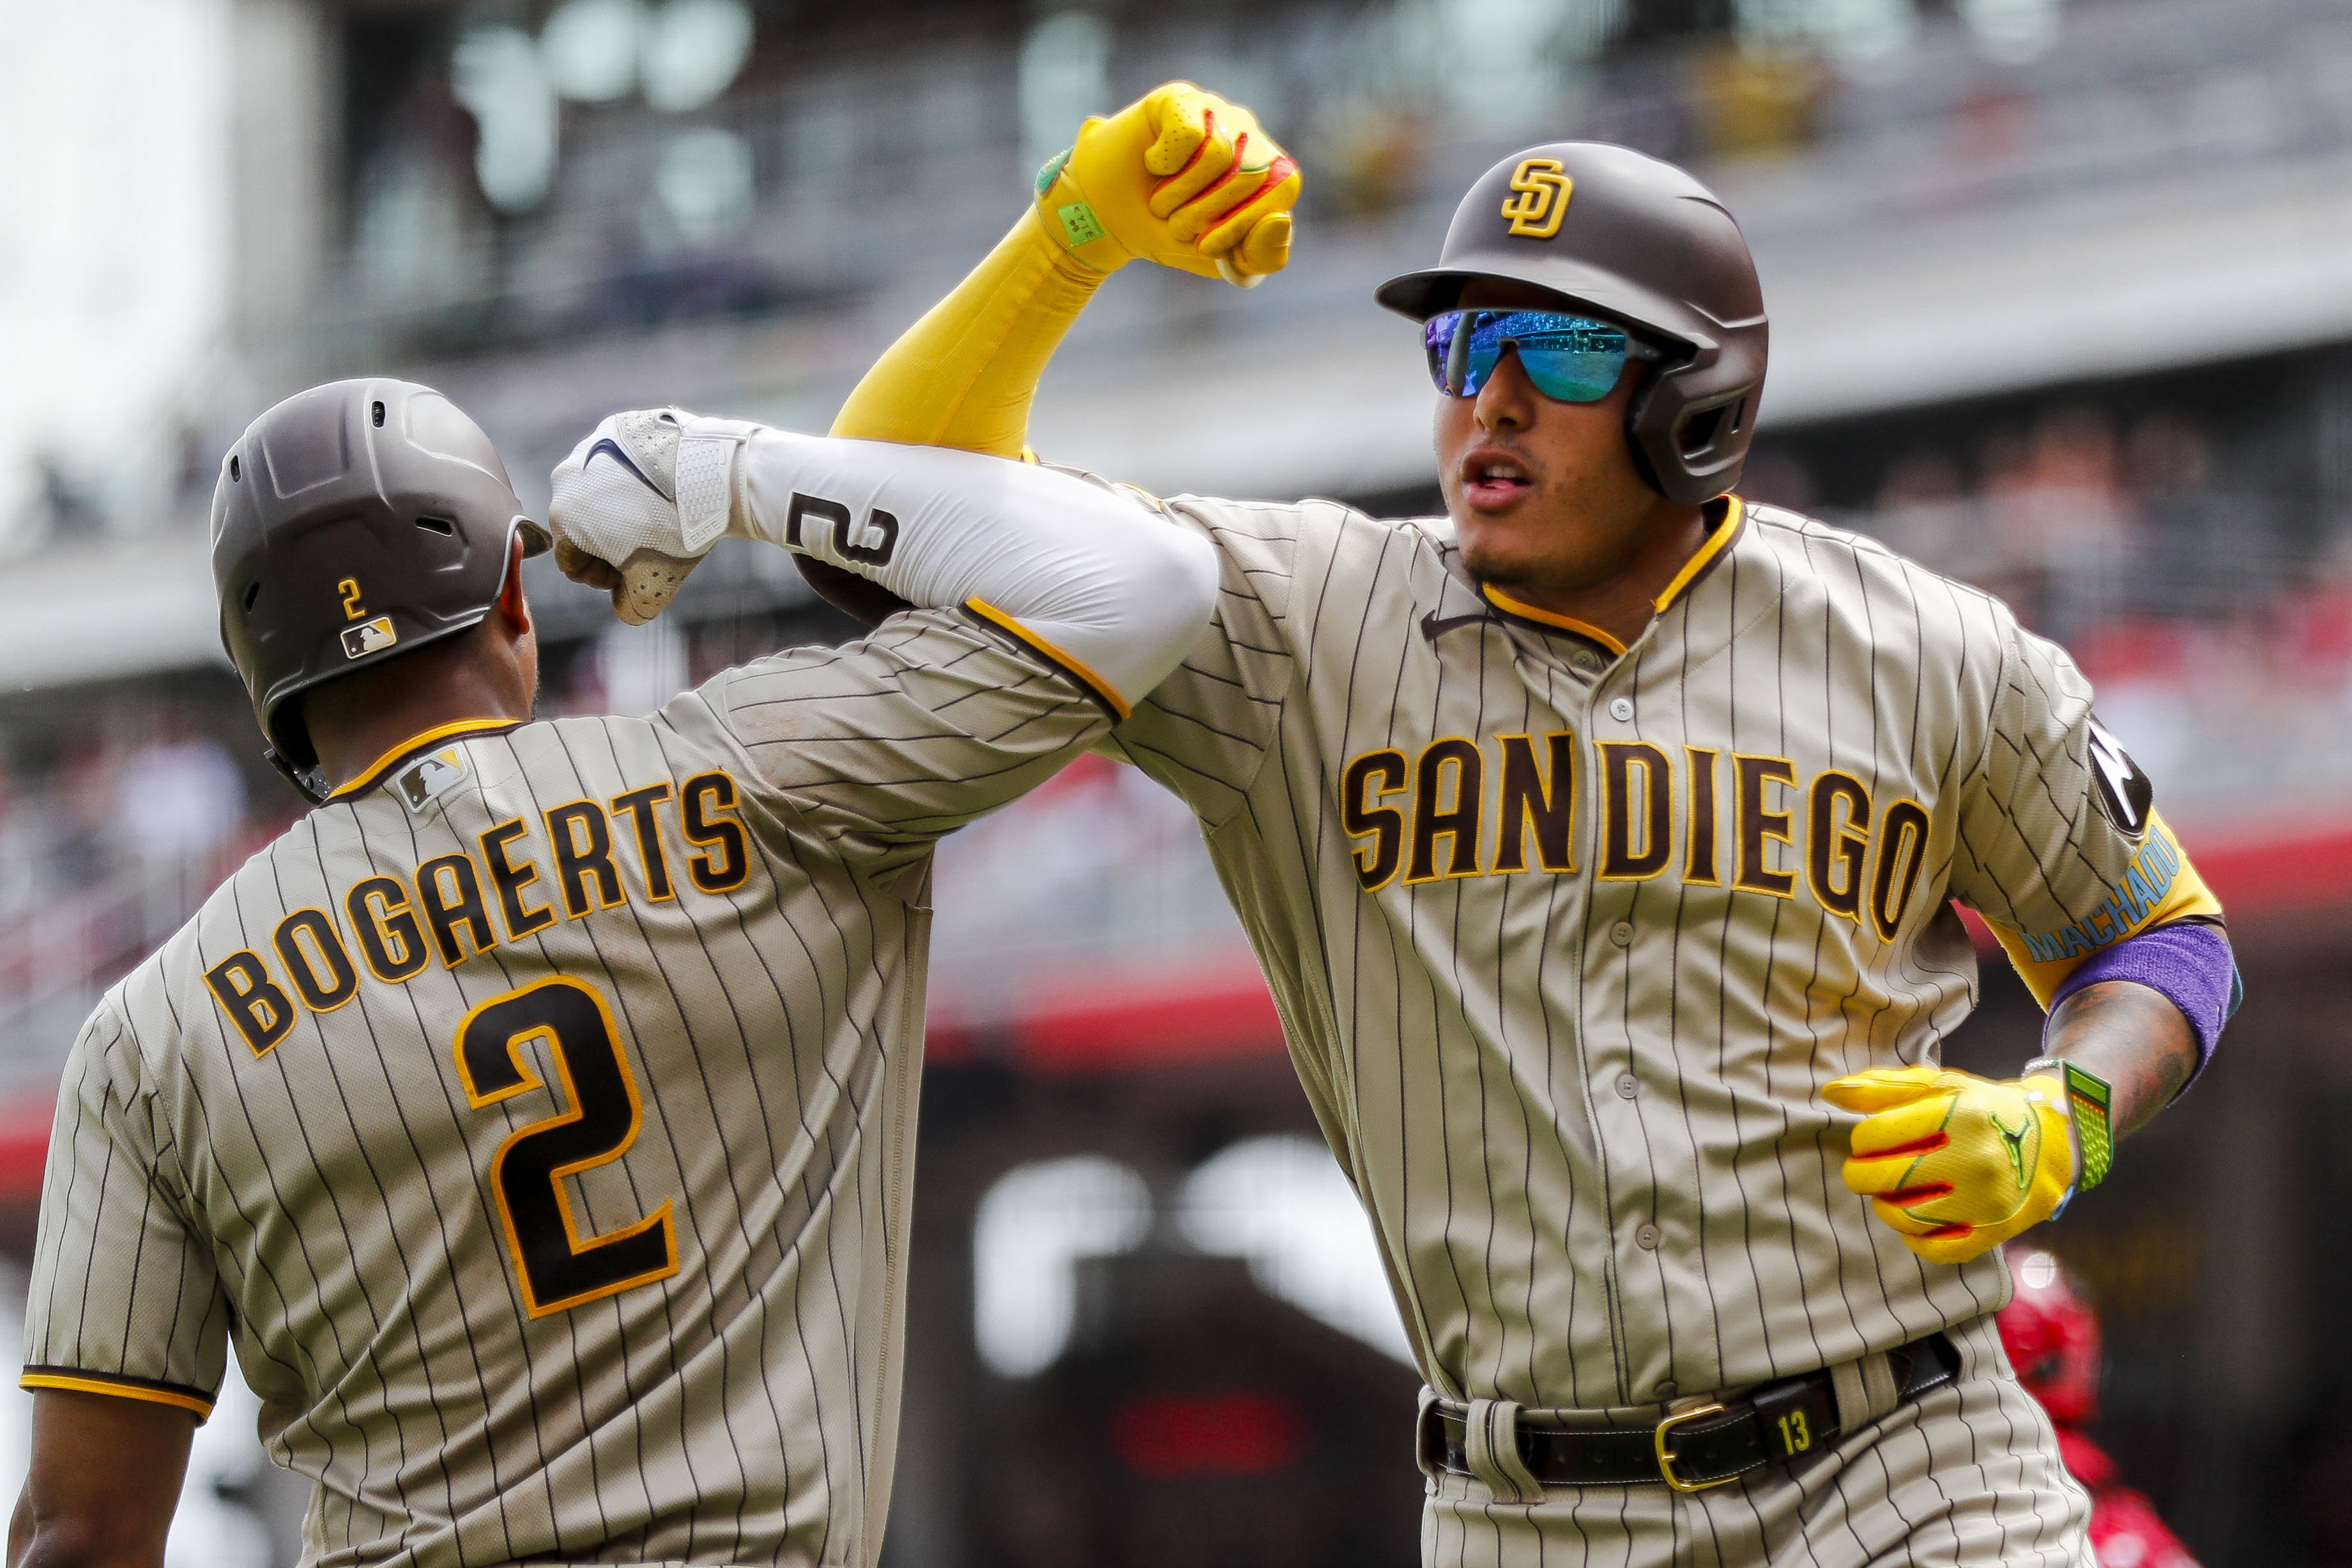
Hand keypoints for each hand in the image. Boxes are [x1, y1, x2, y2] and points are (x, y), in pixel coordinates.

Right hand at [547, 409, 759, 624]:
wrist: (711, 477)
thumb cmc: (676, 533)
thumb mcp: (653, 585)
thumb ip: (630, 606)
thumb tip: (624, 608)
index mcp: (563, 516)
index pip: (571, 560)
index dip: (599, 578)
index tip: (629, 577)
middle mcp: (566, 475)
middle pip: (582, 521)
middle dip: (608, 541)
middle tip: (646, 548)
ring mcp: (592, 444)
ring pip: (601, 487)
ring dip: (621, 506)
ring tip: (657, 516)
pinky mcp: (620, 425)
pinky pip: (622, 459)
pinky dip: (637, 476)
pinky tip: (665, 488)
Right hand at [1035, 81, 1299, 284]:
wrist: (1105, 219)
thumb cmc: (1167, 234)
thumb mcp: (1218, 259)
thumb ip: (1261, 255)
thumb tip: (1281, 219)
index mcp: (1269, 172)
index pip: (1283, 188)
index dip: (1244, 223)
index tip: (1205, 246)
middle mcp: (1250, 136)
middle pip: (1250, 174)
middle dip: (1204, 215)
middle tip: (1175, 222)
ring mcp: (1217, 112)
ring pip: (1219, 154)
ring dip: (1178, 193)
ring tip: (1161, 200)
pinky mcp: (1181, 98)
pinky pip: (1189, 133)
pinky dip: (1164, 163)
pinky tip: (1154, 164)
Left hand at [1823, 1066, 2075, 1265]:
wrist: (2052, 1142)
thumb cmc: (1984, 1110)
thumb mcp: (1940, 1086)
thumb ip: (1883, 1087)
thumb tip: (1831, 1092)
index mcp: (1959, 1116)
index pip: (1877, 1135)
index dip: (1862, 1139)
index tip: (1869, 1140)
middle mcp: (1975, 1159)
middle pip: (1886, 1179)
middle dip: (1861, 1175)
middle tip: (1864, 1170)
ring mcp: (1986, 1201)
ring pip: (1905, 1218)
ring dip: (1884, 1207)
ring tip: (1888, 1193)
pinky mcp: (1994, 1232)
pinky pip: (1938, 1251)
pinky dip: (1915, 1240)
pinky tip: (1913, 1221)